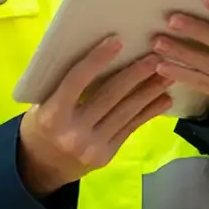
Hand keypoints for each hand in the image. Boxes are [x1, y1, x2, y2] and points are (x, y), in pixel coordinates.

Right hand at [16, 37, 171, 196]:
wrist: (41, 167)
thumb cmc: (41, 125)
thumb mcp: (42, 104)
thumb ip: (64, 86)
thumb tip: (96, 55)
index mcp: (52, 115)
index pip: (77, 80)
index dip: (97, 59)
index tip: (117, 41)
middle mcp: (73, 132)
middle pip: (109, 96)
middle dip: (135, 74)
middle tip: (155, 57)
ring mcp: (92, 146)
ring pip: (125, 112)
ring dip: (149, 92)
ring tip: (166, 75)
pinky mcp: (106, 155)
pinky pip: (130, 128)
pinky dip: (148, 112)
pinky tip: (163, 100)